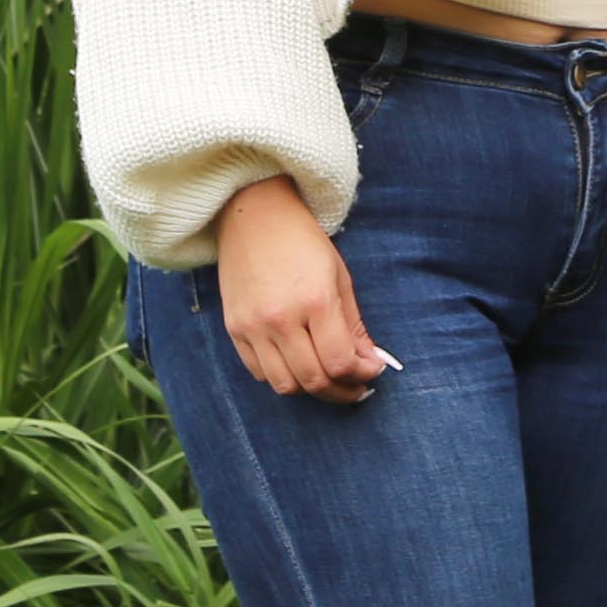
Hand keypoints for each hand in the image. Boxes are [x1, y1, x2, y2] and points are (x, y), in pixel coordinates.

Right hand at [209, 174, 391, 399]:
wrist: (254, 215)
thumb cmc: (302, 241)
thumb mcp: (339, 277)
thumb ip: (354, 325)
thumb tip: (369, 363)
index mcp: (315, 300)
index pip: (339, 362)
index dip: (361, 375)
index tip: (372, 372)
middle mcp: (280, 318)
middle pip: (313, 381)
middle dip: (341, 391)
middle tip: (356, 387)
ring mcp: (252, 326)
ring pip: (284, 385)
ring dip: (311, 390)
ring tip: (328, 381)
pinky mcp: (234, 329)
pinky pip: (259, 373)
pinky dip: (282, 378)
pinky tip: (298, 366)